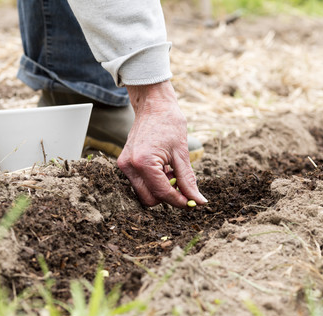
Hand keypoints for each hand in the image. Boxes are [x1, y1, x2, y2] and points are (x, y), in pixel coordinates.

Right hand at [117, 81, 207, 207]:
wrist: (153, 105)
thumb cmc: (169, 123)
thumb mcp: (182, 153)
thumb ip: (188, 180)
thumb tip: (198, 201)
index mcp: (144, 162)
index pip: (162, 193)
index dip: (180, 201)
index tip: (193, 203)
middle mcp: (130, 166)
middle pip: (149, 200)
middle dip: (168, 197)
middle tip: (183, 186)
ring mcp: (124, 166)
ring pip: (144, 194)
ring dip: (160, 190)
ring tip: (172, 173)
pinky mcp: (125, 164)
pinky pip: (140, 184)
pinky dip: (154, 182)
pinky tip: (164, 169)